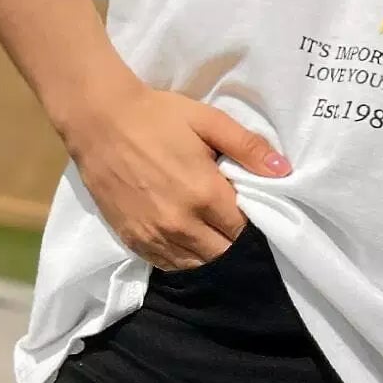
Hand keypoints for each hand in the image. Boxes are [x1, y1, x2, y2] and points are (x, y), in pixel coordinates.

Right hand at [67, 84, 290, 270]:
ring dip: (209, 253)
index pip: (244, 229)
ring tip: (210, 232)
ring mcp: (154, 235)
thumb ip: (248, 148)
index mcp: (205, 194)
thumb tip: (284, 171)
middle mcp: (181, 223)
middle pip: (223, 253)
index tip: (251, 210)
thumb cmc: (157, 116)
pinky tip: (186, 241)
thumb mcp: (208, 121)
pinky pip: (166, 265)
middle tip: (230, 220)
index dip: (252, 222)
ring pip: (196, 265)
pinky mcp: (132, 238)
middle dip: (233, 241)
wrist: (99, 120)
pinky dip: (181, 259)